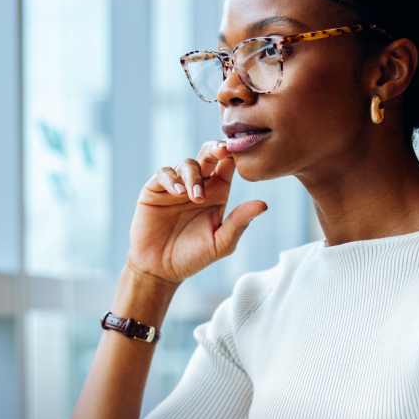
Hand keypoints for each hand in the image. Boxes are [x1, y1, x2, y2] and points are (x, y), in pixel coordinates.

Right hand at [128, 140, 267, 284]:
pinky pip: (164, 174)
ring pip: (187, 164)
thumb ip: (239, 222)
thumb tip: (264, 204)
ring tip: (195, 197)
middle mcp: (198, 185)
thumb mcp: (221, 243)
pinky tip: (178, 193)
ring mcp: (176, 187)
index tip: (242, 152)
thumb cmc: (193, 258)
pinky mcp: (155, 191)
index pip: (228, 165)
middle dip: (216, 148)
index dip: (235, 155)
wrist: (160, 270)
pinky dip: (172, 179)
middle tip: (223, 150)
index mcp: (217, 193)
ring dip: (193, 176)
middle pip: (208, 154)